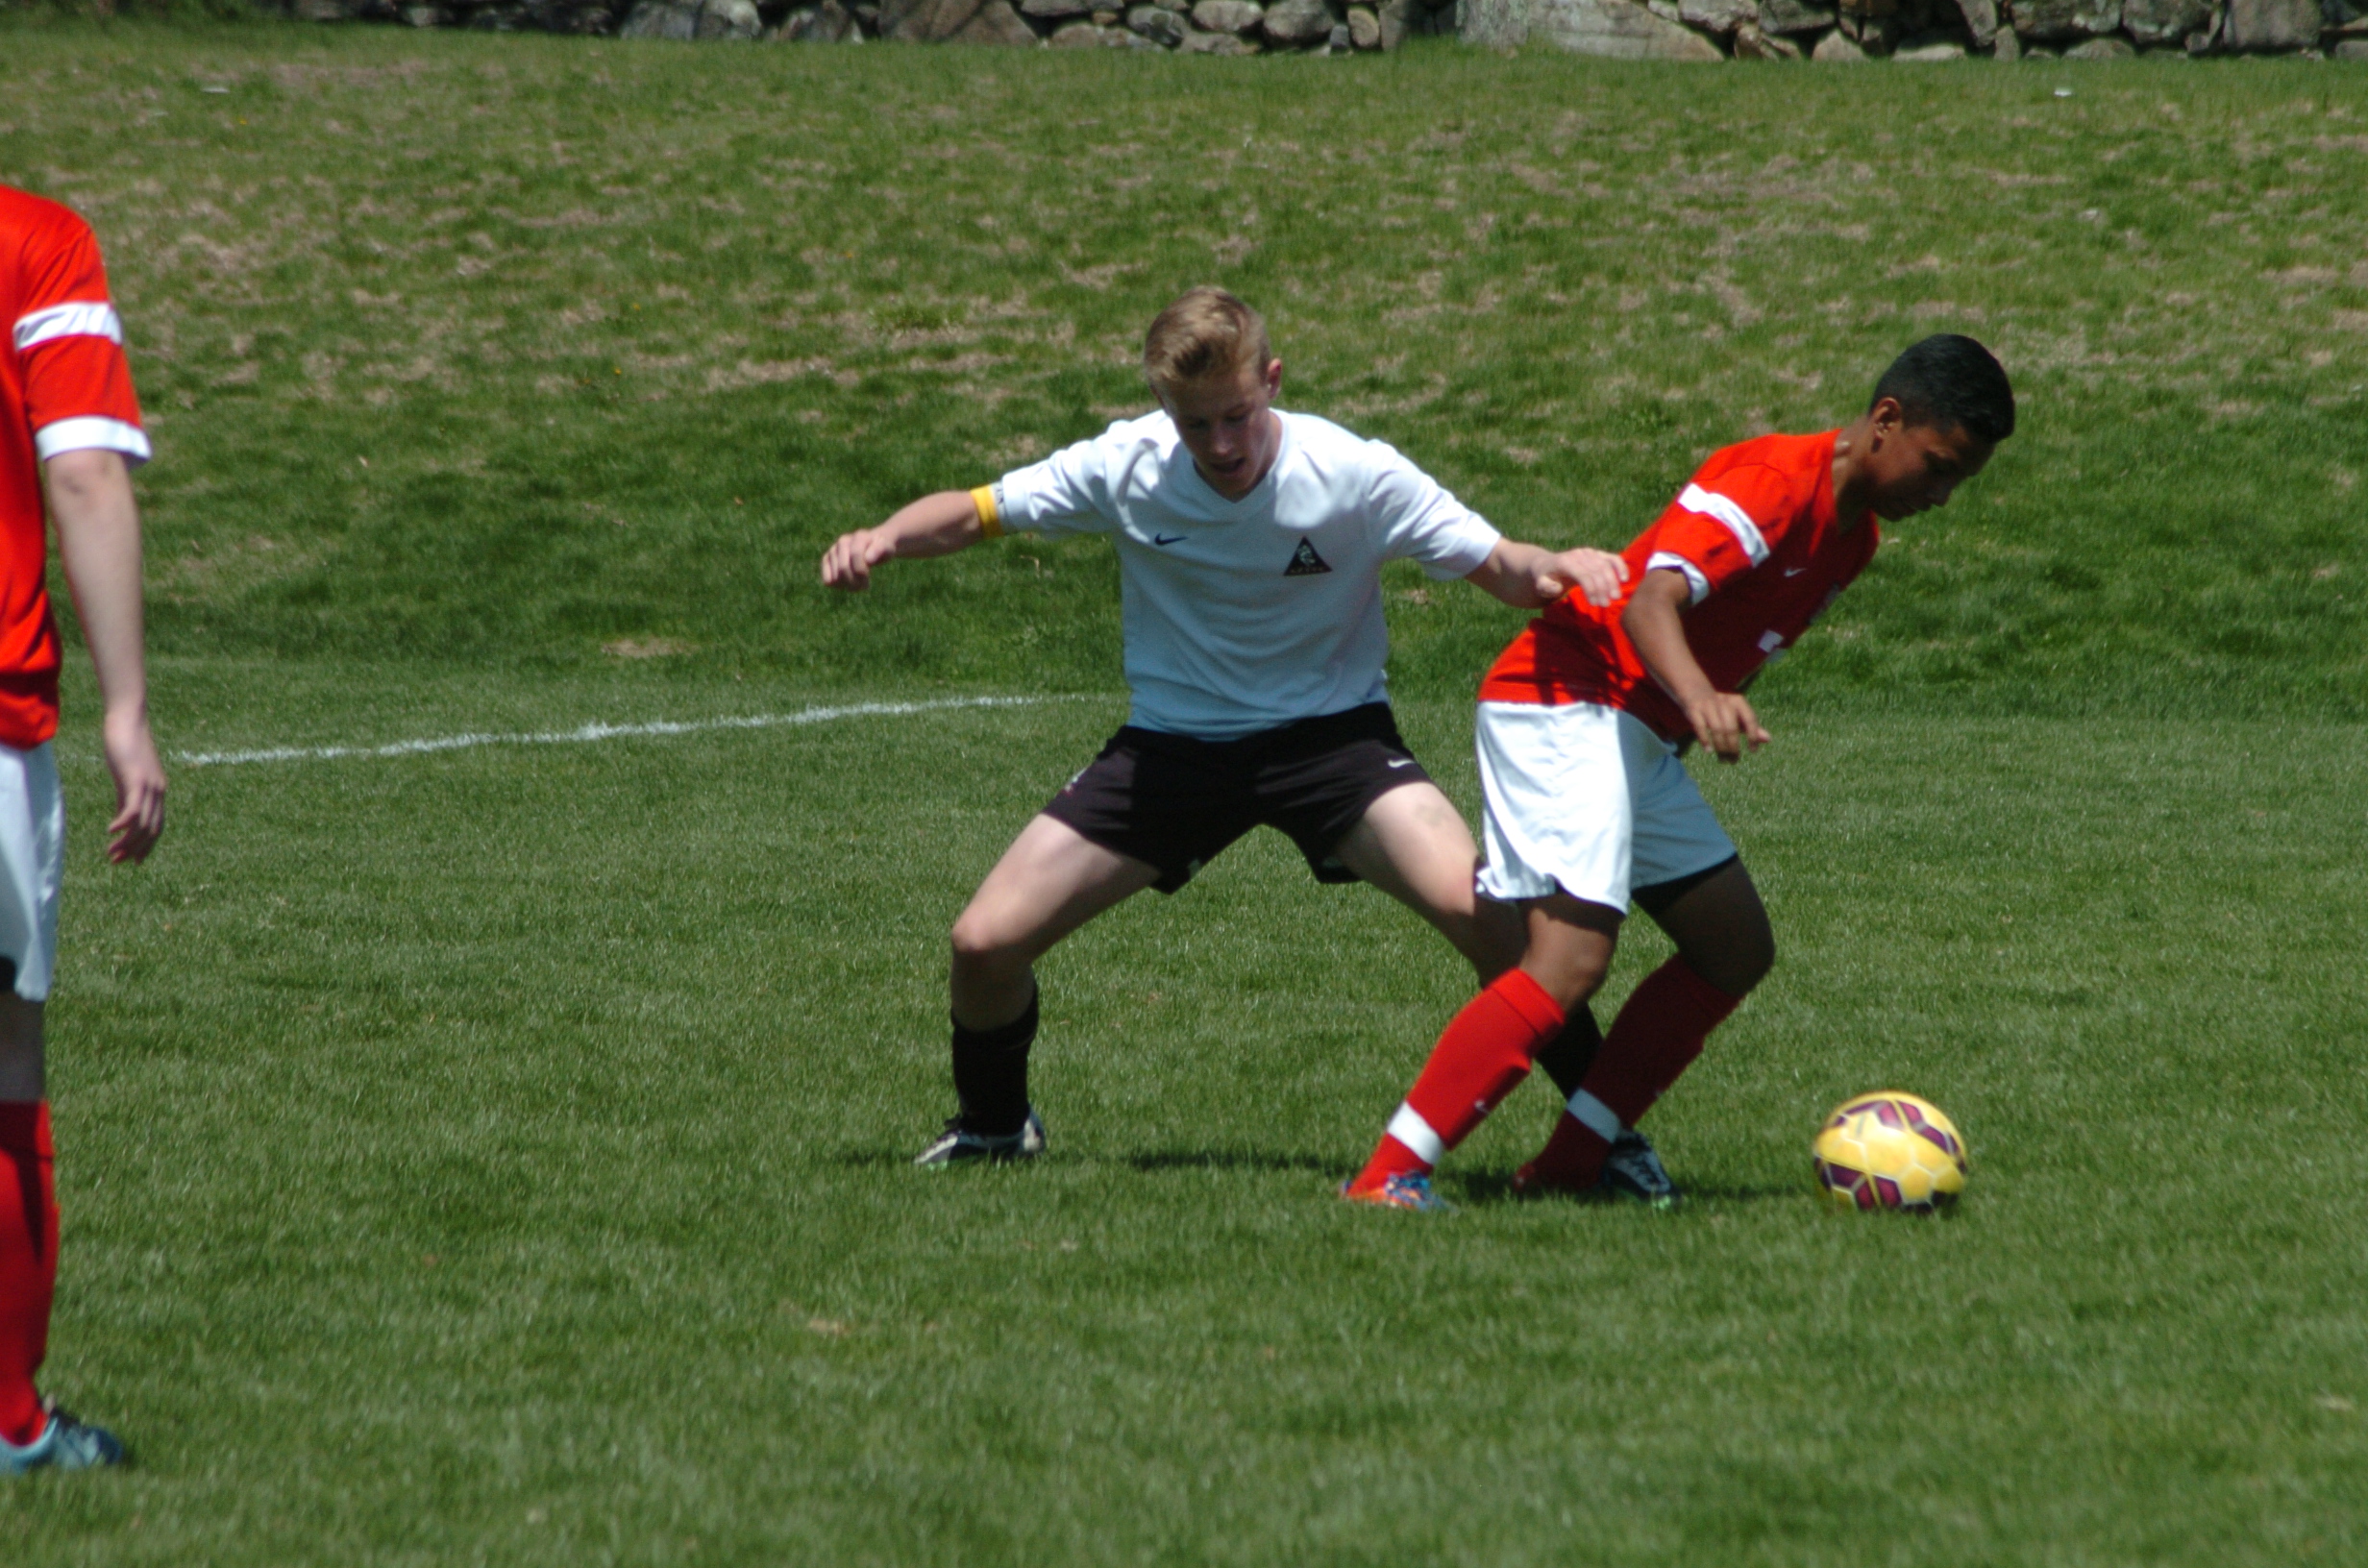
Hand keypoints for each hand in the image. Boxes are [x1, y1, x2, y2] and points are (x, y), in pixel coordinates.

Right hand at [100, 706, 164, 862]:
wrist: (128, 720)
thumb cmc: (125, 745)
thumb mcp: (127, 777)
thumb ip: (126, 797)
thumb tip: (122, 820)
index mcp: (157, 792)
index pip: (156, 826)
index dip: (146, 846)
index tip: (133, 861)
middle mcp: (159, 792)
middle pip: (151, 829)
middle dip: (136, 849)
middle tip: (118, 862)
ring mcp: (151, 786)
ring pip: (143, 823)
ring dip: (127, 842)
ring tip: (112, 854)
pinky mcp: (138, 779)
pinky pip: (133, 807)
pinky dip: (123, 823)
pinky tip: (111, 832)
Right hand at [819, 529, 896, 590]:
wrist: (871, 547)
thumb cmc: (881, 549)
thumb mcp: (887, 549)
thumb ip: (880, 550)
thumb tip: (868, 559)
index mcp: (858, 537)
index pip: (855, 557)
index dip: (861, 572)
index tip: (868, 580)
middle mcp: (843, 541)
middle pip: (843, 568)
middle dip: (855, 582)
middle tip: (864, 586)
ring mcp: (833, 550)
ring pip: (835, 576)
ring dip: (848, 586)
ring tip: (857, 585)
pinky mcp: (826, 559)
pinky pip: (828, 580)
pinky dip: (838, 586)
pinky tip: (847, 584)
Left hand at [1534, 547, 1627, 607]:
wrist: (1548, 565)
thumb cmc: (1544, 578)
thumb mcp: (1539, 584)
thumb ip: (1545, 587)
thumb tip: (1558, 587)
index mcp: (1565, 561)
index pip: (1582, 574)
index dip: (1591, 589)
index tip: (1595, 604)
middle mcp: (1579, 554)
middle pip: (1596, 570)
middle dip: (1603, 588)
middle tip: (1606, 605)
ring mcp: (1589, 553)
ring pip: (1606, 565)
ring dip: (1613, 582)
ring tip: (1615, 597)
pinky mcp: (1597, 554)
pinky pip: (1612, 558)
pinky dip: (1620, 567)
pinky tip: (1625, 579)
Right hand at [1682, 692, 1768, 762]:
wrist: (1696, 694)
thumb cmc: (1722, 709)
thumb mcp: (1738, 715)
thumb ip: (1751, 727)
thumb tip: (1768, 739)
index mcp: (1738, 701)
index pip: (1749, 719)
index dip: (1752, 736)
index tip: (1753, 750)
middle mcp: (1724, 701)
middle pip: (1731, 728)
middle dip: (1733, 747)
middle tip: (1733, 760)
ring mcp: (1708, 705)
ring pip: (1716, 729)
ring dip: (1720, 747)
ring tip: (1723, 759)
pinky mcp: (1694, 710)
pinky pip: (1700, 726)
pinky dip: (1705, 740)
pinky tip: (1709, 751)